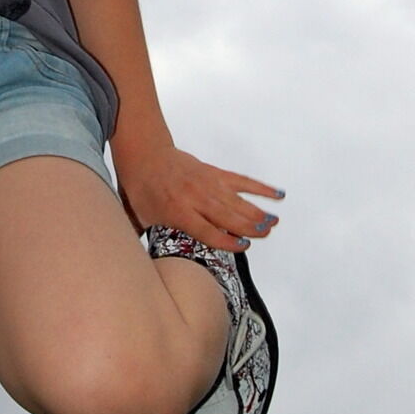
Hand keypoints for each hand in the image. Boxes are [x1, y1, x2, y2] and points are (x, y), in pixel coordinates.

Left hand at [115, 144, 282, 253]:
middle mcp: (195, 197)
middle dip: (249, 226)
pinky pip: (241, 181)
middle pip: (228, 215)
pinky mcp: (214, 172)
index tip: (243, 246)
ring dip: (257, 211)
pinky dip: (260, 188)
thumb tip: (137, 262)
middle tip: (265, 234)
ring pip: (237, 200)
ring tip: (274, 222)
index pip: (207, 230)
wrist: (144, 152)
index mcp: (177, 210)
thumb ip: (143, 239)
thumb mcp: (138, 217)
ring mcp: (207, 183)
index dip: (227, 240)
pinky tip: (277, 195)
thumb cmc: (140, 187)